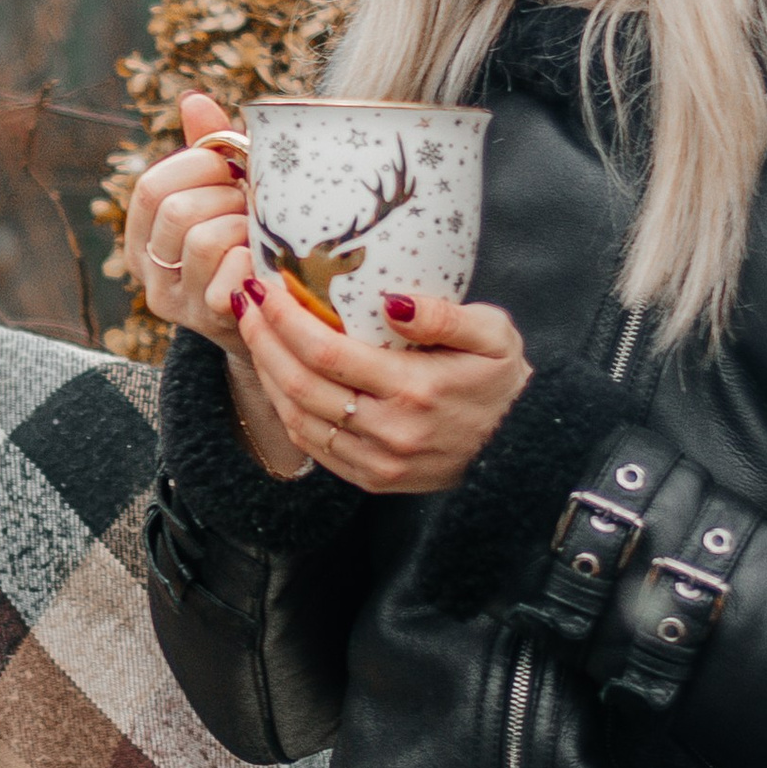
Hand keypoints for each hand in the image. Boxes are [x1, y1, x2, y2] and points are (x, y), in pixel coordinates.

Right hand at [127, 91, 258, 357]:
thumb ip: (211, 149)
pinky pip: (230, 277)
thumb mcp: (226, 192)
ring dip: (245, 229)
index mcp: (143, 234)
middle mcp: (148, 270)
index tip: (230, 170)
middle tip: (251, 206)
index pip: (151, 187)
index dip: (196, 167)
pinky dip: (254, 263)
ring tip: (259, 235)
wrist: (272, 316)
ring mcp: (177, 301)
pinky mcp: (209, 321)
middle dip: (226, 198)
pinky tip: (264, 264)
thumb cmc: (247, 242)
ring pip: (203, 240)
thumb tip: (193, 99)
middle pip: (176, 211)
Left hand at [238, 273, 530, 493]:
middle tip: (244, 301)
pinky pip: (313, 446)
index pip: (325, 352)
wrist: (522, 447)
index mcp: (416, 389)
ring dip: (265, 373)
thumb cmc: (502, 380)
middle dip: (261, 339)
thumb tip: (390, 302)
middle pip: (298, 384)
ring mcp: (378, 462)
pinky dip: (285, 409)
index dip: (284, 319)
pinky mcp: (372, 480)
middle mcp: (390, 431)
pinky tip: (277, 376)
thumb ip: (444, 314)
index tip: (265, 287)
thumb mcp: (493, 333)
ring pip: (297, 418)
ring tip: (253, 332)